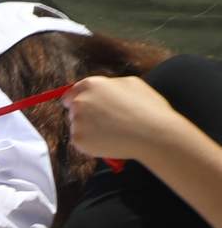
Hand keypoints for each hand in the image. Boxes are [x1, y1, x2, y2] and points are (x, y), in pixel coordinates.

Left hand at [66, 74, 186, 164]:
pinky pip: (81, 141)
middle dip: (84, 115)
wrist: (154, 134)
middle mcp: (80, 101)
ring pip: (78, 126)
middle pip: (73, 109)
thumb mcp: (133, 84)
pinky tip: (111, 141)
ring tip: (114, 131)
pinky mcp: (78, 139)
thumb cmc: (148, 109)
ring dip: (90, 129)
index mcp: (92, 85)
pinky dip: (92, 143)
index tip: (81, 107)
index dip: (78, 99)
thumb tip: (103, 88)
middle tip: (103, 122)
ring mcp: (77, 121)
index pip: (72, 92)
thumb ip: (111, 85)